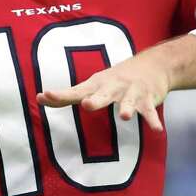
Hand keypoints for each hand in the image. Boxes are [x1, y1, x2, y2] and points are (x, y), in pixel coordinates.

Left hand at [37, 53, 169, 130]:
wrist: (152, 65)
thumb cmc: (114, 80)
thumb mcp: (92, 84)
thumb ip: (68, 95)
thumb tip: (39, 99)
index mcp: (96, 85)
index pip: (74, 91)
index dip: (60, 95)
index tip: (44, 95)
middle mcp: (112, 88)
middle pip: (102, 95)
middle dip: (95, 100)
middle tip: (87, 104)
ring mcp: (131, 93)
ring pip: (128, 102)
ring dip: (126, 108)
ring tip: (124, 117)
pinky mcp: (148, 99)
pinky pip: (150, 112)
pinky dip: (153, 121)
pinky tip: (157, 131)